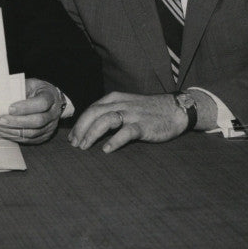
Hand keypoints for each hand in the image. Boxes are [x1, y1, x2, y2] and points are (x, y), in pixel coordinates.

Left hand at [0, 78, 62, 143]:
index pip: (41, 103)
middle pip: (37, 121)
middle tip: (0, 119)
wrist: (50, 100)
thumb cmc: (37, 91)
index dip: (25, 107)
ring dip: (13, 130)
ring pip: (32, 133)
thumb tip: (2, 96)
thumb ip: (19, 88)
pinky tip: (4, 131)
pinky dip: (15, 136)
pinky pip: (29, 140)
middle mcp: (53, 114)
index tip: (10, 108)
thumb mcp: (31, 84)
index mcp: (51, 97)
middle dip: (16, 122)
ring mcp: (50, 126)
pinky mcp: (44, 136)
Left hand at [69, 92, 187, 152]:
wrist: (176, 109)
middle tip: (74, 144)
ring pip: (106, 120)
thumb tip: (90, 126)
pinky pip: (126, 132)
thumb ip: (110, 111)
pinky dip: (115, 140)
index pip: (91, 109)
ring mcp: (132, 114)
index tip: (72, 138)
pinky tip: (107, 150)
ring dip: (92, 134)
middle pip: (94, 113)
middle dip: (81, 129)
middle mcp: (121, 104)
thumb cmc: (148, 110)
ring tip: (85, 147)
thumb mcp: (126, 105)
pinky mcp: (144, 125)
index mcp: (114, 98)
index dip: (79, 123)